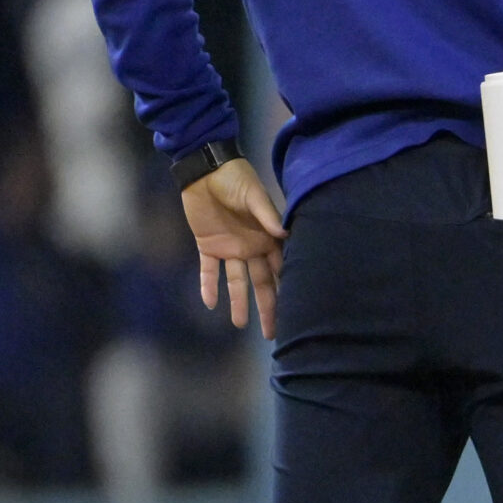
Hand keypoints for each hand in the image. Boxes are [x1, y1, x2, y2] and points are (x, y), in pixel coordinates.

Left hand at [181, 158, 286, 337]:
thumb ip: (267, 215)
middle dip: (268, 306)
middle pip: (262, 283)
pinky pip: (208, 270)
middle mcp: (252, 247)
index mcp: (268, 237)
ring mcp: (230, 248)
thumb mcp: (253, 195)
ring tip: (240, 325)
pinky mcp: (208, 246)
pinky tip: (209, 304)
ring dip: (239, 302)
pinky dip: (208, 286)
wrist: (205, 169)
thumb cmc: (236, 178)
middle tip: (273, 332)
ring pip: (237, 282)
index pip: (281, 268)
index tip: (297, 310)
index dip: (288, 288)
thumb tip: (285, 234)